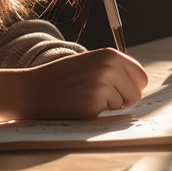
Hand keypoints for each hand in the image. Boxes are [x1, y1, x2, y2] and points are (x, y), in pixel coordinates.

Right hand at [17, 49, 149, 118]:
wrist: (31, 90)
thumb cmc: (62, 78)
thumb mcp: (90, 63)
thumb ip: (115, 69)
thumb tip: (140, 86)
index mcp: (110, 55)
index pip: (141, 77)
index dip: (131, 87)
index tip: (120, 90)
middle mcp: (108, 68)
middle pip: (135, 94)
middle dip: (121, 99)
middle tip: (97, 95)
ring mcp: (101, 86)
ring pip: (121, 106)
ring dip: (106, 106)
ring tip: (84, 97)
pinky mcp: (93, 105)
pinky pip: (106, 115)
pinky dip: (94, 114)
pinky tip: (78, 105)